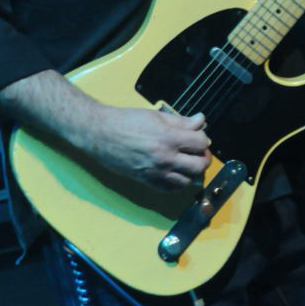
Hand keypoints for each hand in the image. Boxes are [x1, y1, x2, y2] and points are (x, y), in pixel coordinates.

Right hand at [85, 105, 211, 190]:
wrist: (101, 133)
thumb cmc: (125, 121)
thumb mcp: (156, 116)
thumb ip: (181, 121)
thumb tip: (200, 121)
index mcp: (168, 138)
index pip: (201, 142)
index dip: (203, 138)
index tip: (198, 136)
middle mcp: (165, 158)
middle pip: (200, 165)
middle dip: (203, 157)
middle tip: (198, 151)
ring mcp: (156, 172)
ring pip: (188, 181)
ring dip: (192, 172)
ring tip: (188, 162)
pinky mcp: (147, 181)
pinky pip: (171, 189)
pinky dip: (178, 183)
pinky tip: (176, 173)